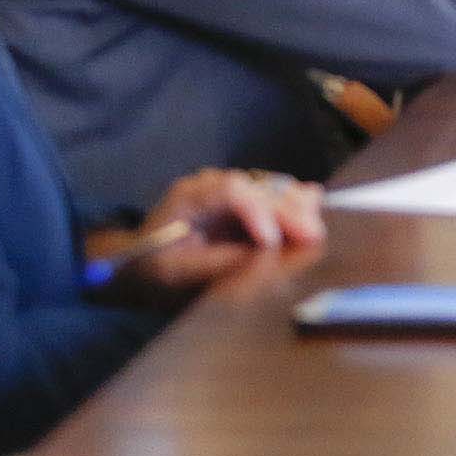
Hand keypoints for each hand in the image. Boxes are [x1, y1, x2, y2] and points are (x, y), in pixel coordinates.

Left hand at [109, 169, 324, 297]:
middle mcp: (213, 183)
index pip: (229, 190)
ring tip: (316, 228)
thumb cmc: (154, 268)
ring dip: (298, 206)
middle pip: (259, 187)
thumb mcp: (177, 272)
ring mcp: (232, 187)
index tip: (270, 241)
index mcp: (189, 196)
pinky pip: (276, 192)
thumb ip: (215, 263)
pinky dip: (296, 202)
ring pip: (272, 186)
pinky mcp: (247, 198)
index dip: (255, 211)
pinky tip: (314, 210)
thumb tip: (260, 259)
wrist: (139, 262)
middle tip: (312, 235)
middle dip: (288, 211)